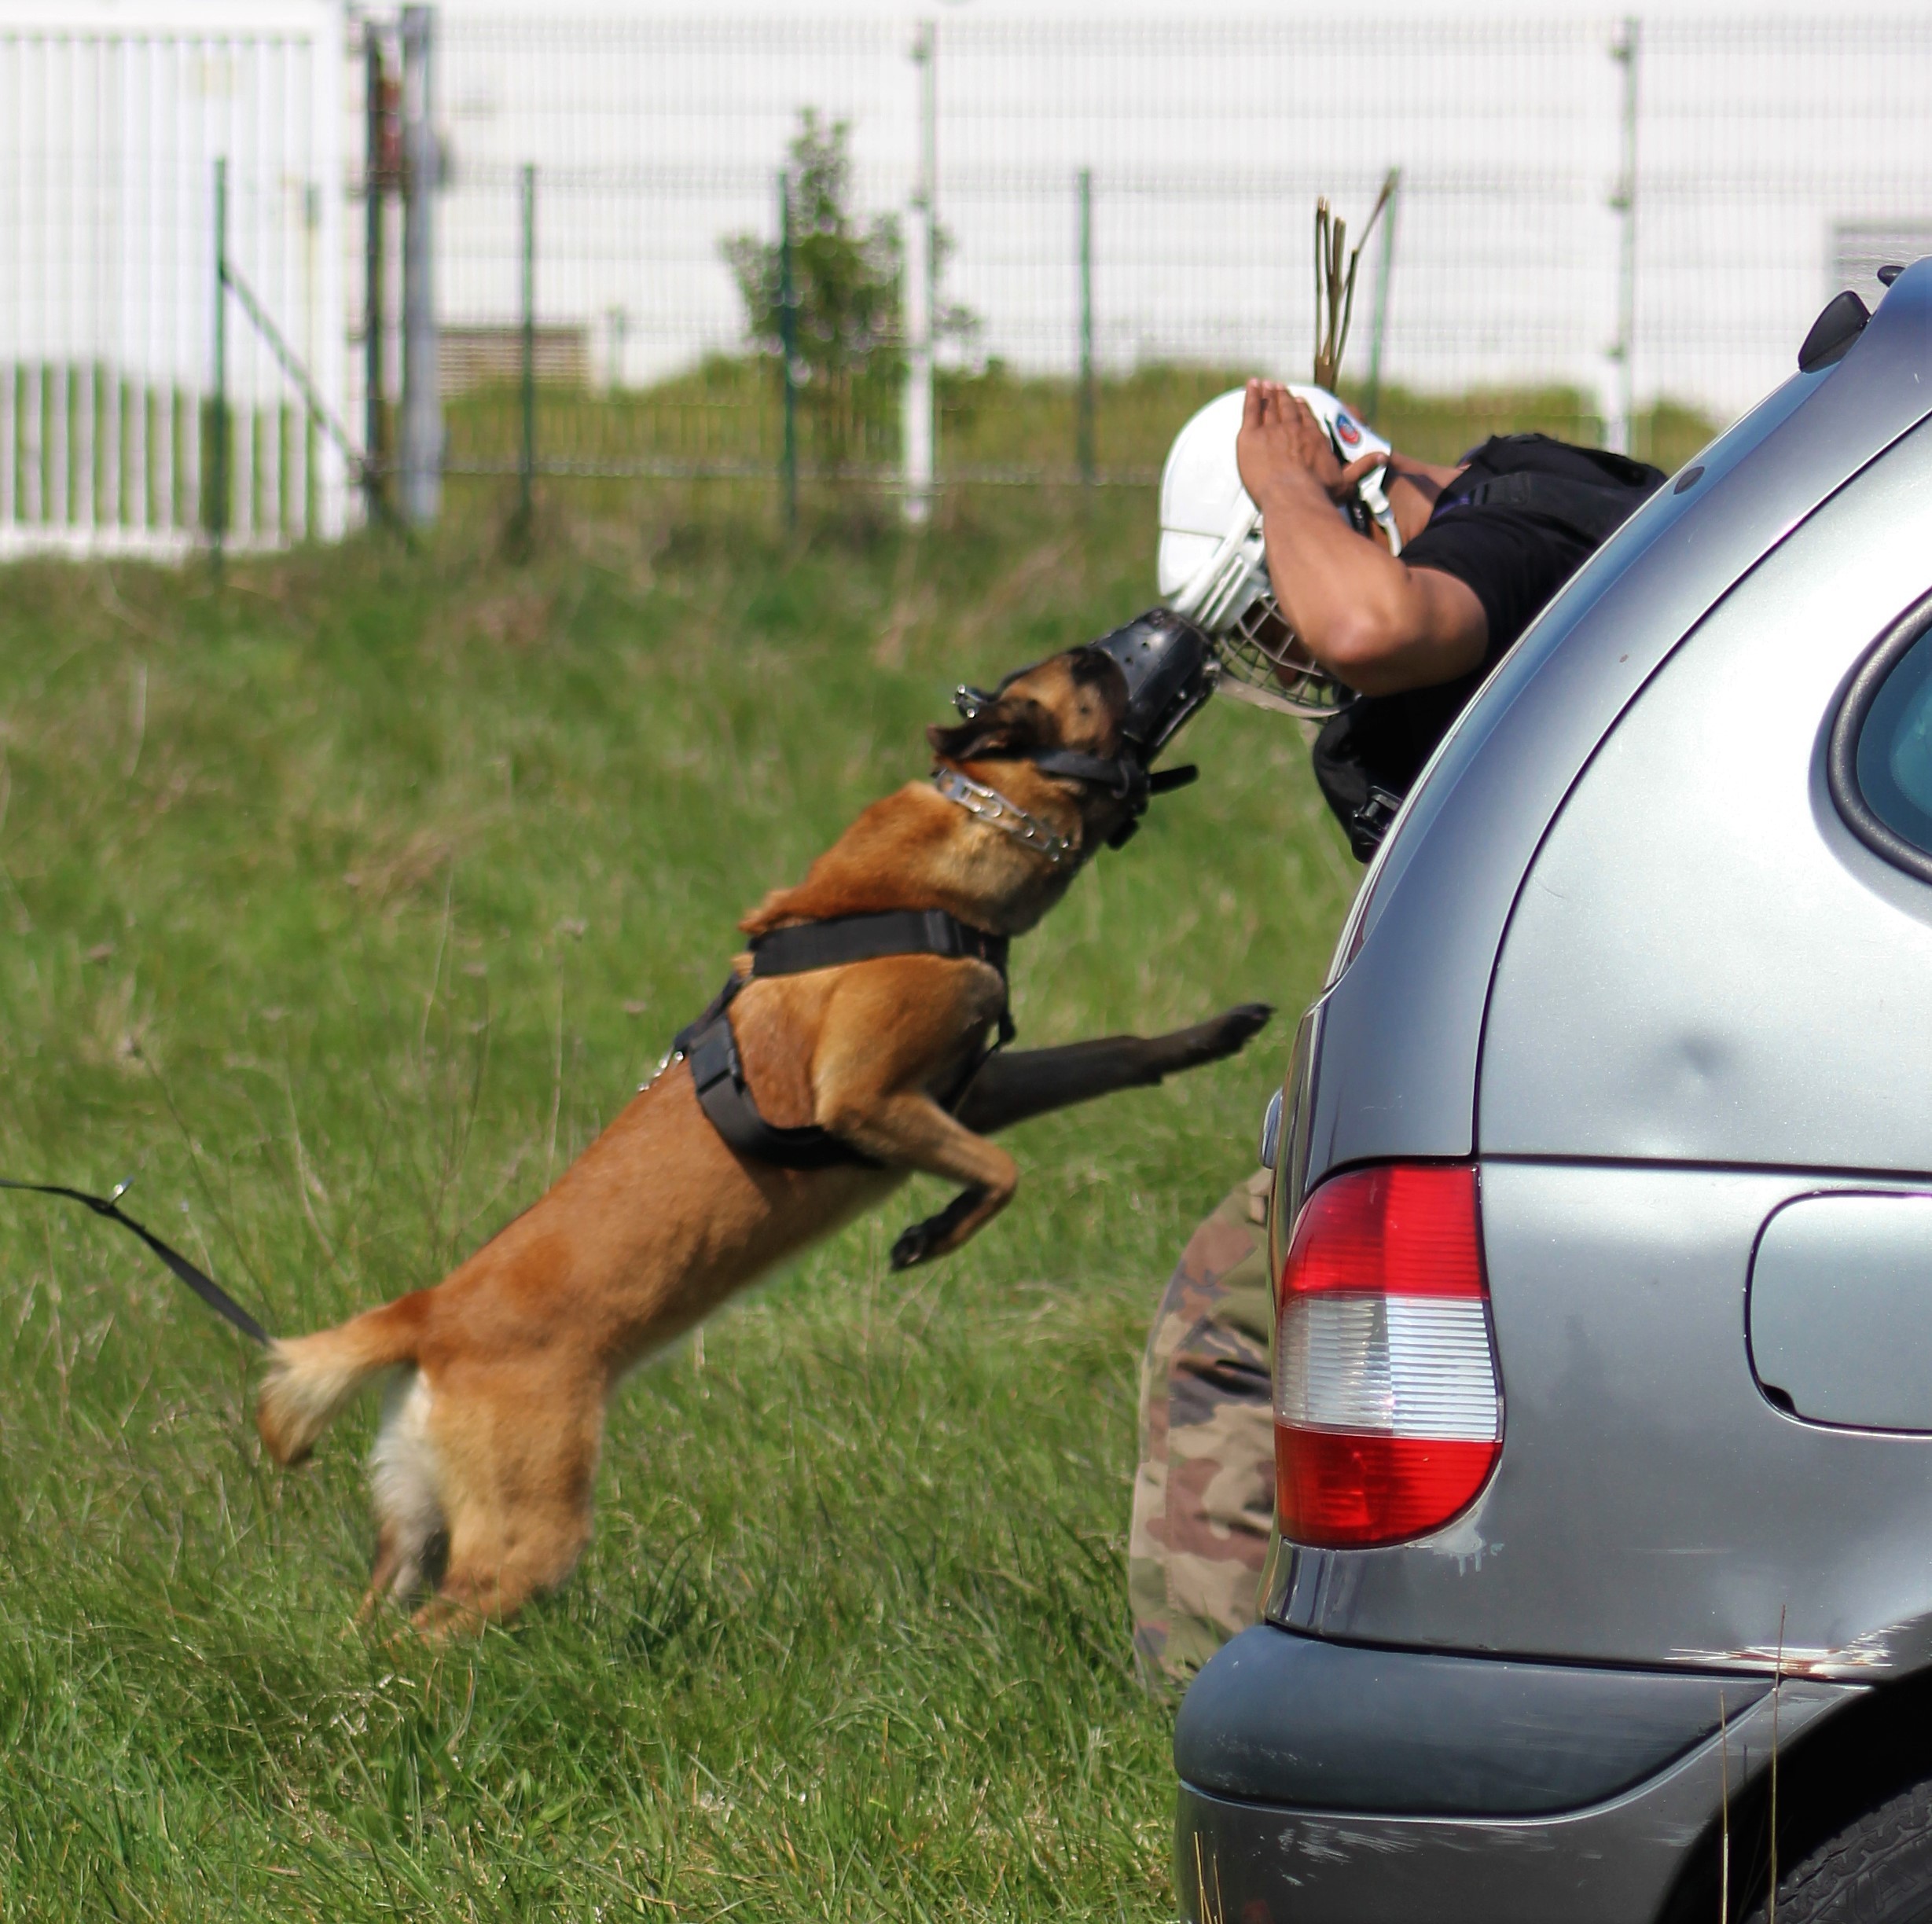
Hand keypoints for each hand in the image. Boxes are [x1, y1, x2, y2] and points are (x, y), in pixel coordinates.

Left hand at [1235, 380, 1385, 510]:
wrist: (1293, 498)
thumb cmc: (1318, 494)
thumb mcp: (1345, 483)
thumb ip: (1362, 468)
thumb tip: (1383, 457)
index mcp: (1314, 438)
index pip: (1306, 419)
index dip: (1301, 409)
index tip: (1297, 400)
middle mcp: (1294, 430)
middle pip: (1287, 409)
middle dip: (1283, 397)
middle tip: (1279, 387)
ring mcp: (1272, 430)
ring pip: (1269, 407)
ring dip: (1268, 394)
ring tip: (1266, 385)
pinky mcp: (1251, 436)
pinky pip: (1250, 409)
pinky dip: (1251, 395)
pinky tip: (1251, 385)